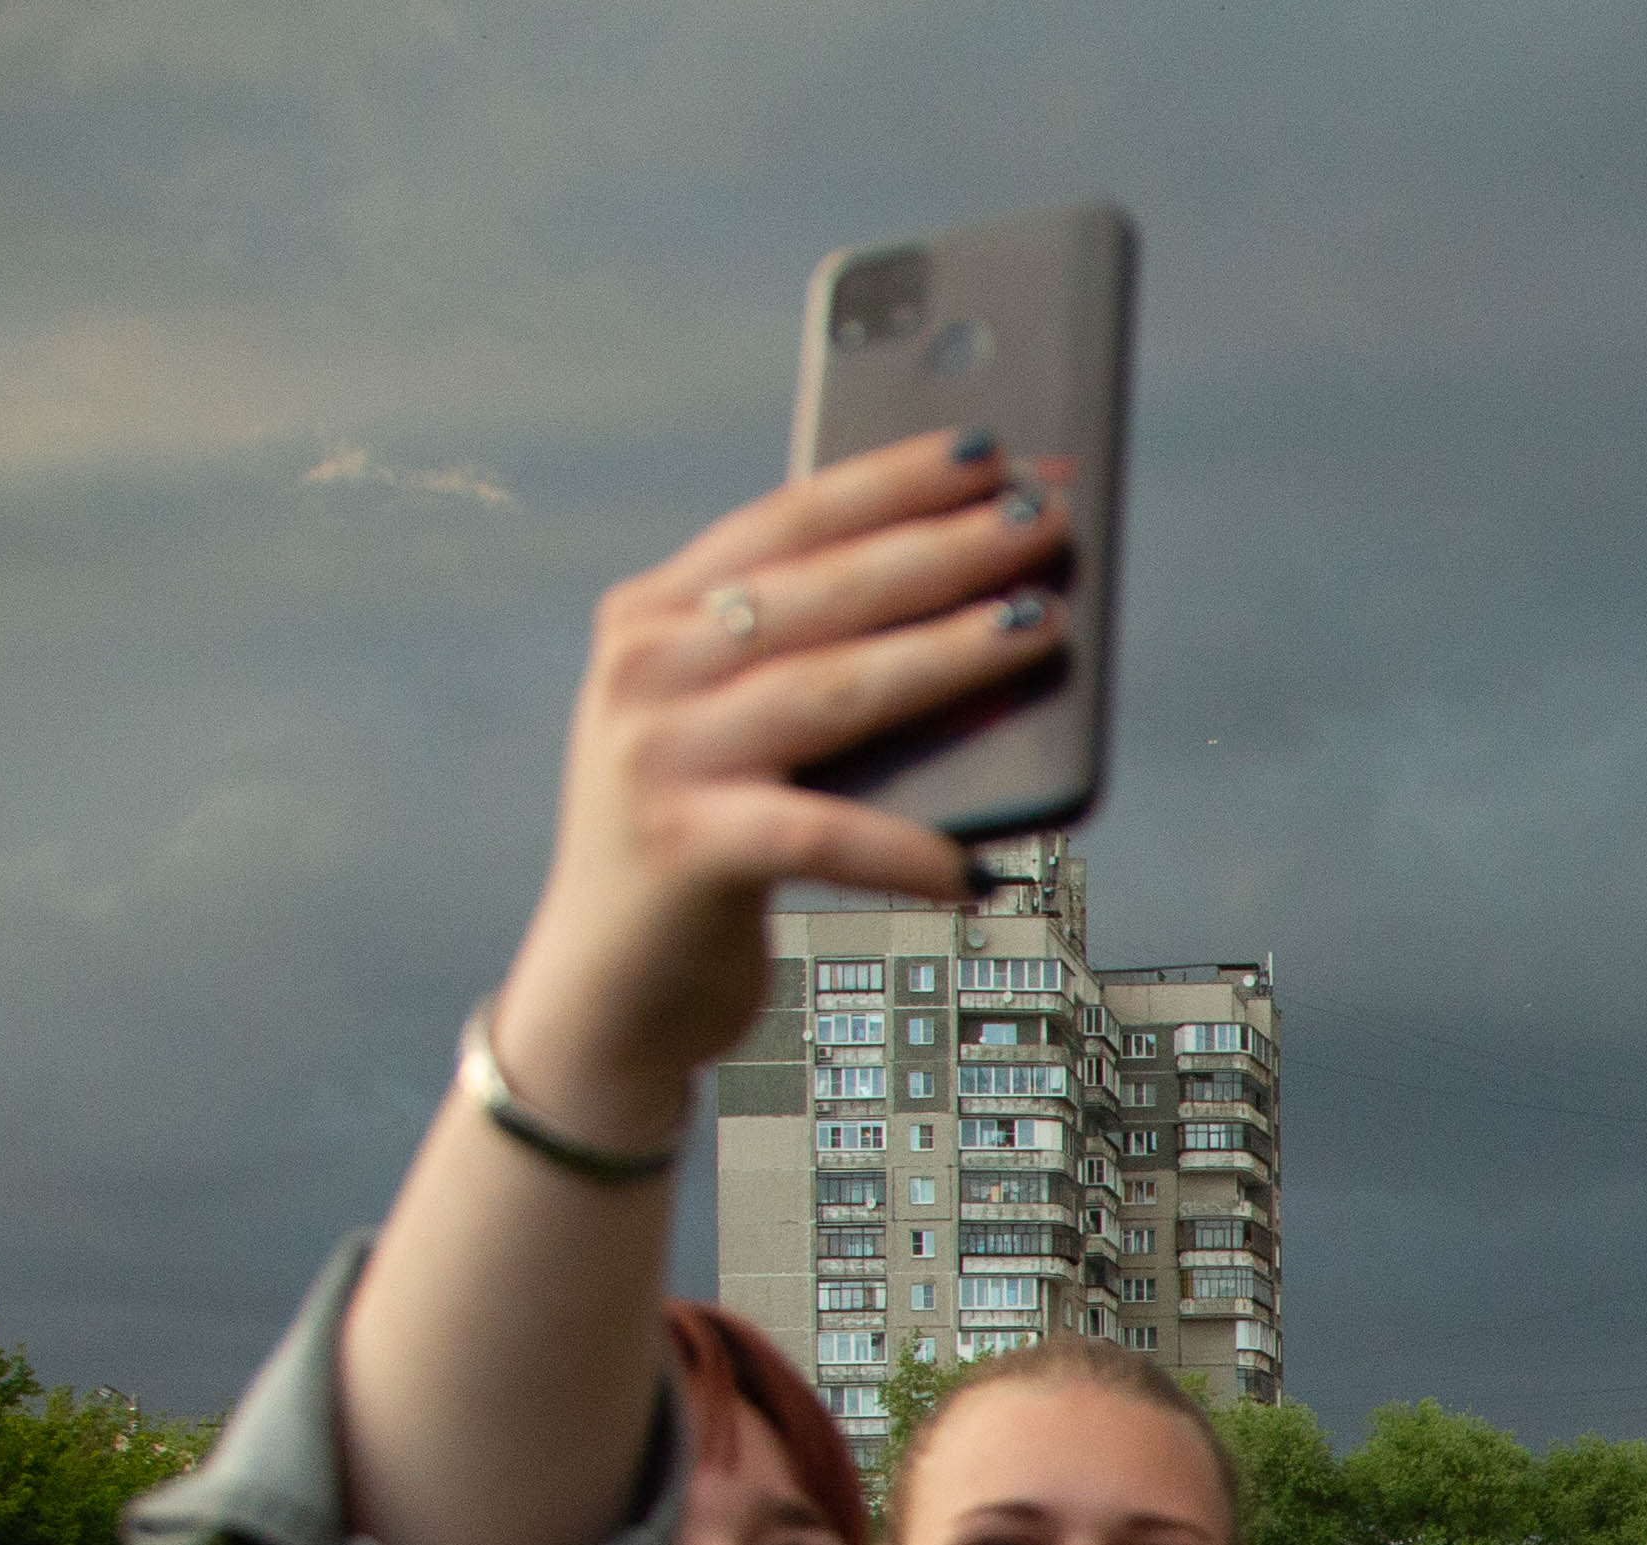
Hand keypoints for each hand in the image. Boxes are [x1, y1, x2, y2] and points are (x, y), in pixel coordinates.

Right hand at [480, 433, 1074, 1132]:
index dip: (887, 479)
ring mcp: (659, 754)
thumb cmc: (704, 851)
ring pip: (833, 688)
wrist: (606, 994)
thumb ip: (813, 671)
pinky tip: (978, 867)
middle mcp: (644, 669)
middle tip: (1040, 519)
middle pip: (824, 590)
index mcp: (652, 617)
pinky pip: (824, 834)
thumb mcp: (740, 737)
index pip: (787, 521)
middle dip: (942, 548)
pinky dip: (909, 852)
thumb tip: (982, 615)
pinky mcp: (685, 848)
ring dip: (948, 654)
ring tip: (1038, 625)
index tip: (982, 449)